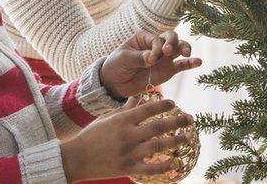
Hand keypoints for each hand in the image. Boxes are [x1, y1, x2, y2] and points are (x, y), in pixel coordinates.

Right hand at [60, 98, 194, 181]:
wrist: (76, 158)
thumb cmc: (91, 136)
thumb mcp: (108, 119)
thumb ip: (125, 109)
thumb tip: (139, 98)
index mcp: (123, 120)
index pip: (148, 109)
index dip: (163, 105)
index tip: (174, 104)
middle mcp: (128, 135)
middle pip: (158, 126)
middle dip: (177, 122)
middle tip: (190, 119)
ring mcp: (129, 153)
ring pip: (158, 146)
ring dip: (176, 141)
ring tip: (187, 137)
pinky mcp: (128, 168)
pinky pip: (150, 169)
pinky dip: (163, 167)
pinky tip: (175, 163)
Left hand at [99, 30, 200, 99]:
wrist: (115, 83)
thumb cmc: (116, 65)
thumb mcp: (124, 59)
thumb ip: (139, 57)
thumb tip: (152, 58)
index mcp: (145, 38)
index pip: (157, 39)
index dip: (156, 47)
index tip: (149, 59)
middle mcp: (157, 45)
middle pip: (172, 38)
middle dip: (172, 43)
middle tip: (168, 52)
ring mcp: (164, 58)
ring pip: (179, 49)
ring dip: (185, 48)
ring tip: (187, 54)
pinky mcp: (168, 70)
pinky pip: (181, 66)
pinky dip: (190, 64)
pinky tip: (198, 62)